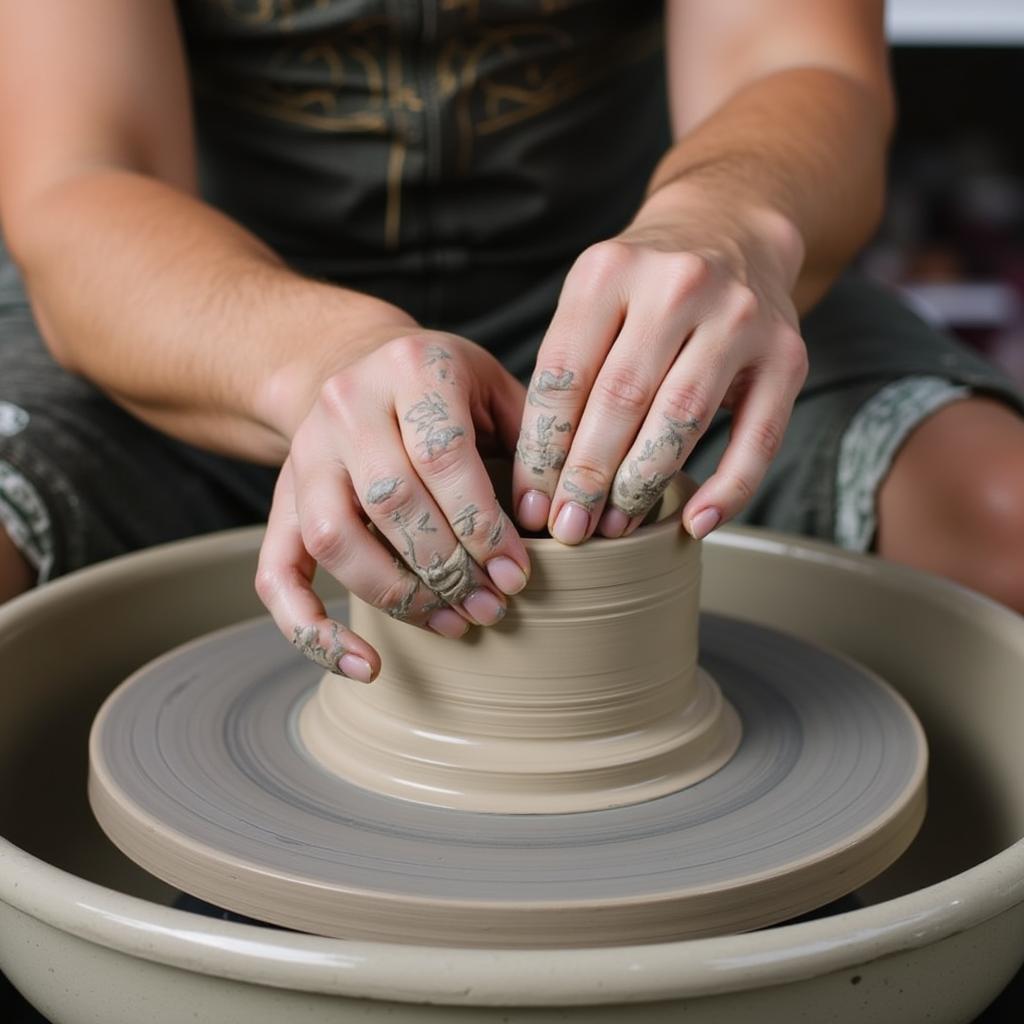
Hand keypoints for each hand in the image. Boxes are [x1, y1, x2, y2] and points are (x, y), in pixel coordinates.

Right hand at [256, 330, 529, 682]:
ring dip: (397, 596)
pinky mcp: (280, 502)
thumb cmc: (444, 388)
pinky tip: (365, 665)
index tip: (516, 575)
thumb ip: (530, 444)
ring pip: (335, 539)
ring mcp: (305, 455)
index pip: (443, 456)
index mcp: (410, 367)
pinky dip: (313, 632)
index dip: (481, 525)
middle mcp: (346, 405)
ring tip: (450, 623)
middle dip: (447, 568)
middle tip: (491, 606)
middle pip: (390, 501)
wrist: (354, 366)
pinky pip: (276, 576)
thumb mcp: (494, 388)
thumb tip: (550, 522)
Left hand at [512, 183, 807, 543]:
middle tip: (568, 530)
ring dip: (642, 486)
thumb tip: (539, 479)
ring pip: (682, 419)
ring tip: (614, 528)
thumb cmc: (645, 285)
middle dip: (587, 478)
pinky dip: (728, 488)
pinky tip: (697, 522)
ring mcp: (739, 317)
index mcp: (610, 270)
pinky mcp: (788, 354)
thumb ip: (568, 369)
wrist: (732, 229)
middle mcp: (677, 285)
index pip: (565, 375)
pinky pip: (758, 437)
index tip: (531, 503)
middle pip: (621, 400)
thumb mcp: (593, 299)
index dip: (544, 449)